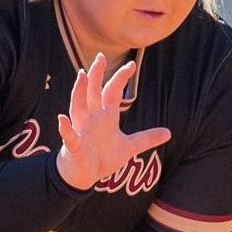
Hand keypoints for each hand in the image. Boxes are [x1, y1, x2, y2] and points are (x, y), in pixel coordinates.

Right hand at [54, 53, 171, 190]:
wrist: (84, 175)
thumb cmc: (102, 157)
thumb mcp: (129, 147)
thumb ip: (146, 138)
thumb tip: (168, 133)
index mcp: (106, 116)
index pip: (112, 92)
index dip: (121, 78)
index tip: (131, 65)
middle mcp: (92, 118)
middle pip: (93, 92)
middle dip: (97, 75)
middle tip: (101, 57)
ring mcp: (81, 130)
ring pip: (78, 107)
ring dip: (79, 92)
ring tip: (81, 76)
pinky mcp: (74, 145)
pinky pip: (69, 135)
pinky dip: (65, 128)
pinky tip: (62, 119)